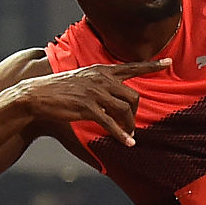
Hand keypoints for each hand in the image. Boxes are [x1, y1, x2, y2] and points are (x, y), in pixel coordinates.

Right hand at [15, 59, 171, 145]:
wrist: (36, 94)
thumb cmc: (59, 91)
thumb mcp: (83, 82)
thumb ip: (101, 89)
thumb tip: (114, 104)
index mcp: (101, 70)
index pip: (131, 66)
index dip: (152, 65)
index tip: (169, 62)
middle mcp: (101, 78)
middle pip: (133, 95)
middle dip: (135, 112)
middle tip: (131, 124)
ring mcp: (95, 92)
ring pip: (125, 109)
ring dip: (130, 125)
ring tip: (129, 135)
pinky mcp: (88, 107)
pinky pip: (111, 122)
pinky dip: (121, 134)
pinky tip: (127, 142)